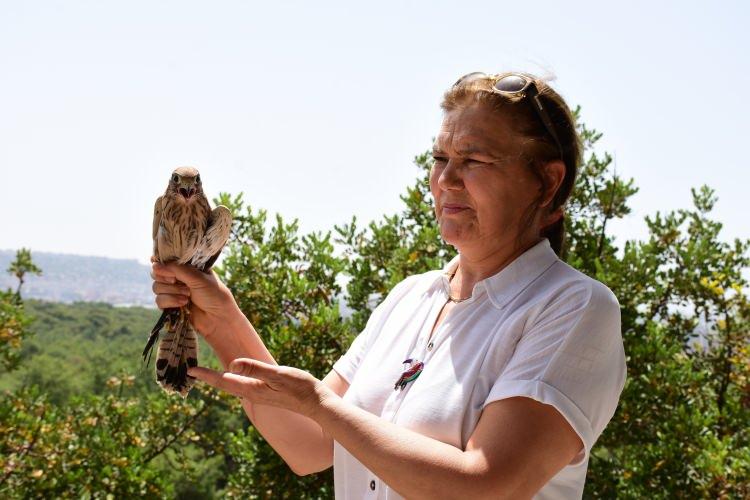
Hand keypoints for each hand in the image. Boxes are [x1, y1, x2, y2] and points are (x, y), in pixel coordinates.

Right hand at [151, 262, 239, 339]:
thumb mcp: (197, 277)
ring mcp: (174, 291)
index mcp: (187, 266)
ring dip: (172, 291)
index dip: (162, 265)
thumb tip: (154, 265)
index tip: (169, 271)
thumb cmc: (214, 294)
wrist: (218, 318)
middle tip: (177, 281)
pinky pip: (159, 300)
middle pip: (157, 273)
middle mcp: (179, 277)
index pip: (166, 260)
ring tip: (188, 296)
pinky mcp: (171, 305)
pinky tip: (183, 304)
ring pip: (157, 287)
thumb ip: (176, 269)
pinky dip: (170, 301)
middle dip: (167, 279)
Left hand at [188, 359, 335, 418]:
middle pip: (225, 384)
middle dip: (209, 378)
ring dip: (219, 379)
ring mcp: (259, 394)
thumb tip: (232, 364)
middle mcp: (252, 394)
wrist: (316, 403)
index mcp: (252, 389)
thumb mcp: (277, 374)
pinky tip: (235, 376)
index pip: (224, 380)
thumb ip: (255, 369)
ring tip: (207, 373)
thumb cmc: (299, 387)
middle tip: (192, 371)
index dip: (206, 375)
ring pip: (233, 386)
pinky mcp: (267, 393)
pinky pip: (243, 386)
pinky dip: (233, 379)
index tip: (190, 370)